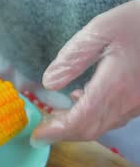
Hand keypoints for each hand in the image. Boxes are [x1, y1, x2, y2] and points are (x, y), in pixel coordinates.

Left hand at [32, 0, 139, 145]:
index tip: (36, 137)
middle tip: (43, 126)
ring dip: (79, 124)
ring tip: (57, 112)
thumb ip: (73, 57)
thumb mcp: (101, 29)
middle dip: (64, 132)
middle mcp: (130, 101)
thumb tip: (49, 82)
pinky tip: (82, 97)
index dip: (56, 133)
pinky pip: (118, 115)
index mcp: (116, 86)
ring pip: (105, 124)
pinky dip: (95, 115)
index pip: (80, 122)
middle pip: (92, 129)